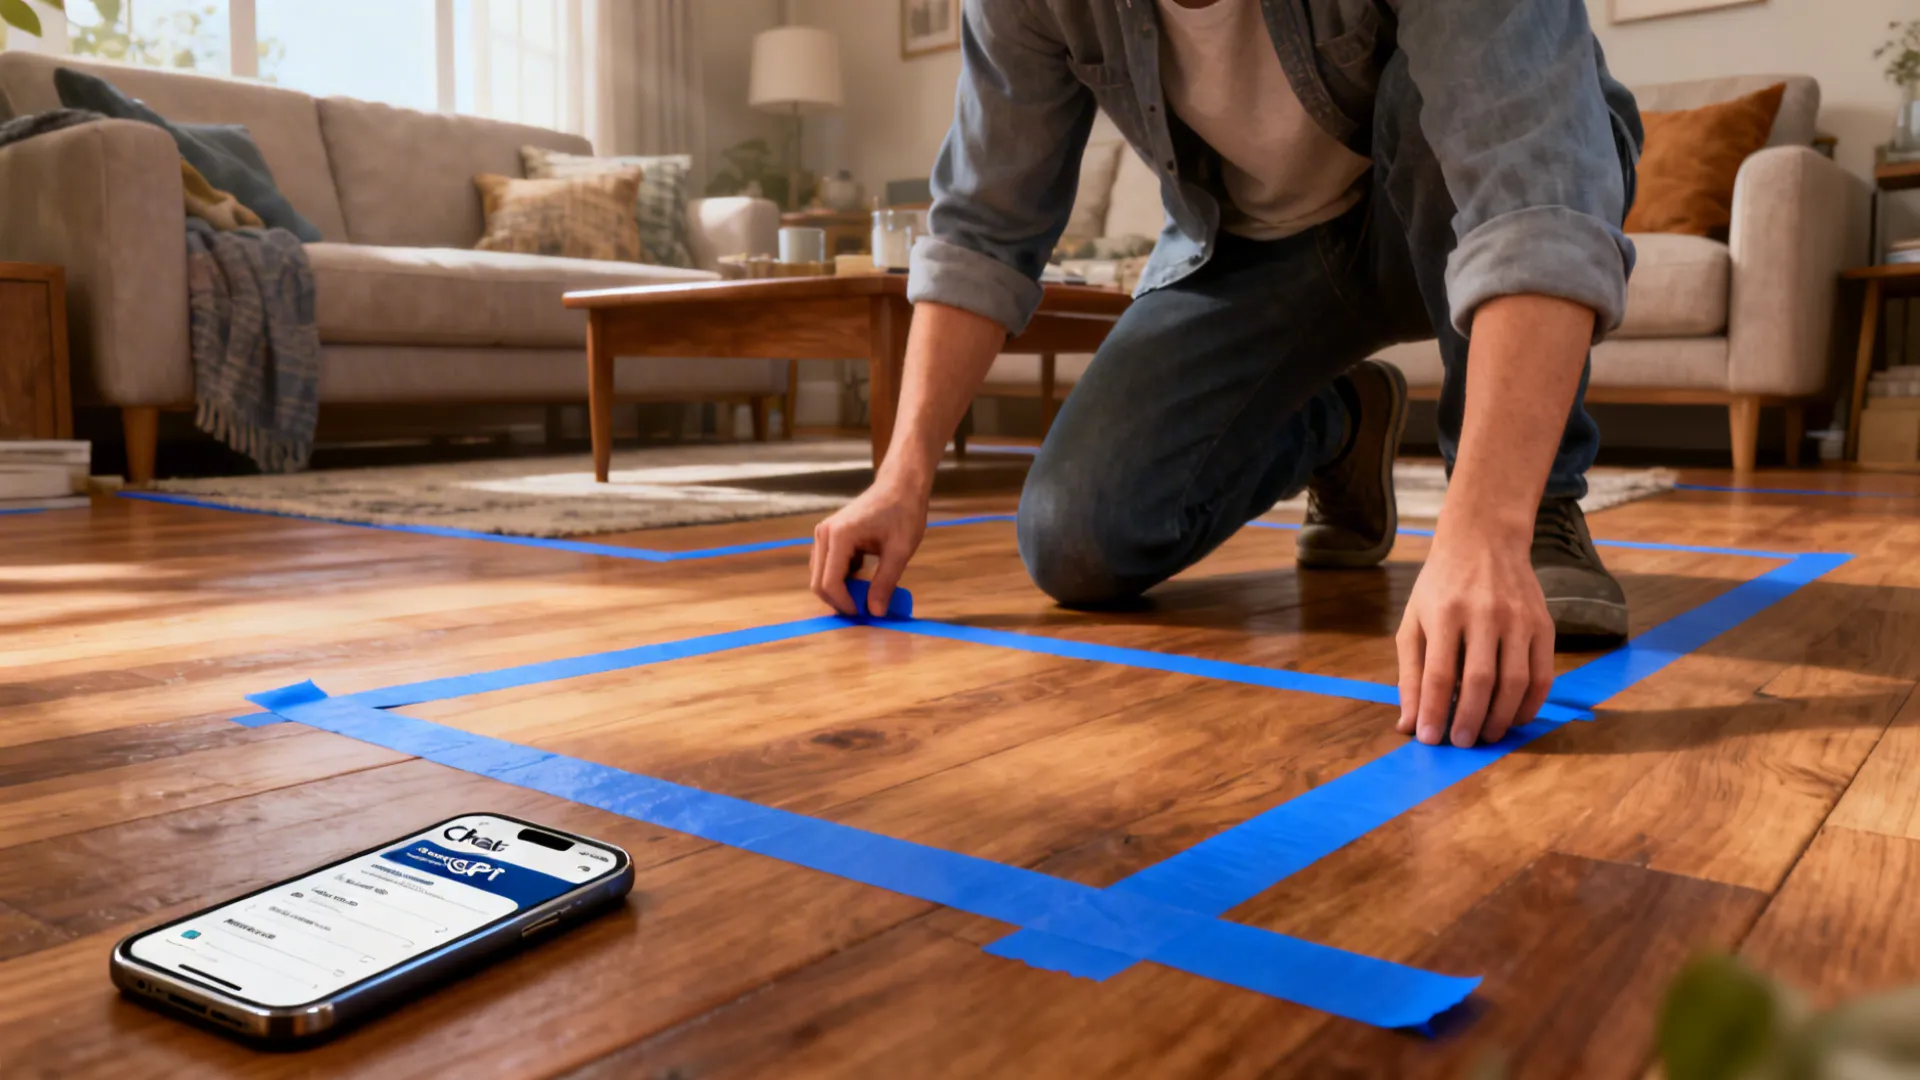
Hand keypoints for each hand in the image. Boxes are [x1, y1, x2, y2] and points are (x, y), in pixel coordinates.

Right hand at [810, 478, 929, 617]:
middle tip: (865, 609)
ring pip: (821, 575)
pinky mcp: (829, 537)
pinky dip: (842, 578)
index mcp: (839, 536)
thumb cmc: (903, 513)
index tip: (864, 614)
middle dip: (840, 600)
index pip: (829, 582)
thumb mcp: (899, 551)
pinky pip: (827, 566)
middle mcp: (824, 534)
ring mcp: (824, 534)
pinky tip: (864, 577)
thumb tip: (875, 613)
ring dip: (840, 590)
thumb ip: (885, 582)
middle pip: (819, 582)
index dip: (844, 603)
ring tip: (866, 595)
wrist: (900, 486)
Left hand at [1394, 524, 1553, 746]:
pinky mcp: (1544, 625)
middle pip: (1480, 680)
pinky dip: (1530, 704)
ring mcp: (1519, 619)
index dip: (1434, 711)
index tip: (1428, 739)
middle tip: (1461, 743)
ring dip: (1501, 718)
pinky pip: (1542, 674)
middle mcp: (1484, 614)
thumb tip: (1409, 723)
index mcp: (1445, 613)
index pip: (1440, 673)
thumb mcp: (1414, 621)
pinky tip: (1515, 718)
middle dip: (1470, 720)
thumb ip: (1410, 673)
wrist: (1485, 541)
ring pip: (1515, 681)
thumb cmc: (1441, 587)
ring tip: (1486, 736)